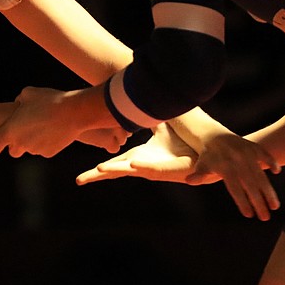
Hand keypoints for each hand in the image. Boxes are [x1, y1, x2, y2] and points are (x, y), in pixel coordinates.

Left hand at [0, 86, 82, 157]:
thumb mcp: (29, 92)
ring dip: (33, 141)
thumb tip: (19, 103)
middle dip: (16, 144)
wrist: (74, 112)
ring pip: (30, 149)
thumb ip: (19, 100)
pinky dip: (46, 143)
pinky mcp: (49, 153)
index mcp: (11, 131)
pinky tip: (53, 130)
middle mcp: (21, 144)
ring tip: (43, 125)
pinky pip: (44, 149)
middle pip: (13, 152)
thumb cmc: (49, 100)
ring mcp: (36, 150)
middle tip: (25, 130)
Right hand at [77, 123, 200, 183]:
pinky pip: (151, 168)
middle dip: (97, 176)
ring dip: (114, 170)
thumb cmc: (183, 143)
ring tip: (98, 170)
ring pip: (129, 171)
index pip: (114, 164)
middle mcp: (142, 166)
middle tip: (79, 180)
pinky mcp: (166, 170)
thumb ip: (147, 118)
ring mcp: (152, 169)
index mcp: (138, 157)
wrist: (204, 153)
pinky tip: (131, 165)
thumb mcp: (160, 126)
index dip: (99, 169)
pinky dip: (141, 166)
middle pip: (114, 172)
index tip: (82, 176)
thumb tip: (136, 104)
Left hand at [188, 133, 280, 219]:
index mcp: (225, 167)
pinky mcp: (254, 147)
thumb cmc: (207, 157)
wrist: (214, 136)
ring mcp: (248, 154)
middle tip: (265, 218)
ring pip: (261, 174)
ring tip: (275, 206)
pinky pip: (265, 154)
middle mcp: (238, 161)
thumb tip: (189, 181)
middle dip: (259, 202)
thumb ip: (199, 175)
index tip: (249, 215)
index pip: (235, 188)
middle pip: (251, 185)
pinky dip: (271, 161)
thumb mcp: (201, 166)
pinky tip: (277, 171)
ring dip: (269, 191)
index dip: (242, 202)